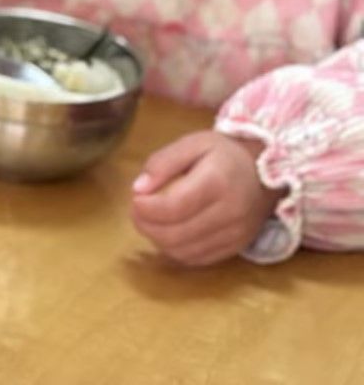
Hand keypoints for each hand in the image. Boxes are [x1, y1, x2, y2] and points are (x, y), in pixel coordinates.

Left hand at [131, 130, 285, 266]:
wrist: (268, 171)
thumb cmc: (225, 153)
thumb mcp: (193, 143)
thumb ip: (162, 163)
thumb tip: (138, 189)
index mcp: (217, 183)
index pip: (173, 207)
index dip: (146, 209)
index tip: (135, 199)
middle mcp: (230, 213)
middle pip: (175, 235)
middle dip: (146, 226)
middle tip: (137, 211)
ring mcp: (235, 235)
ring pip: (184, 252)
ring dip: (158, 240)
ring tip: (150, 221)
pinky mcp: (237, 247)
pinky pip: (198, 259)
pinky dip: (176, 250)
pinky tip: (169, 233)